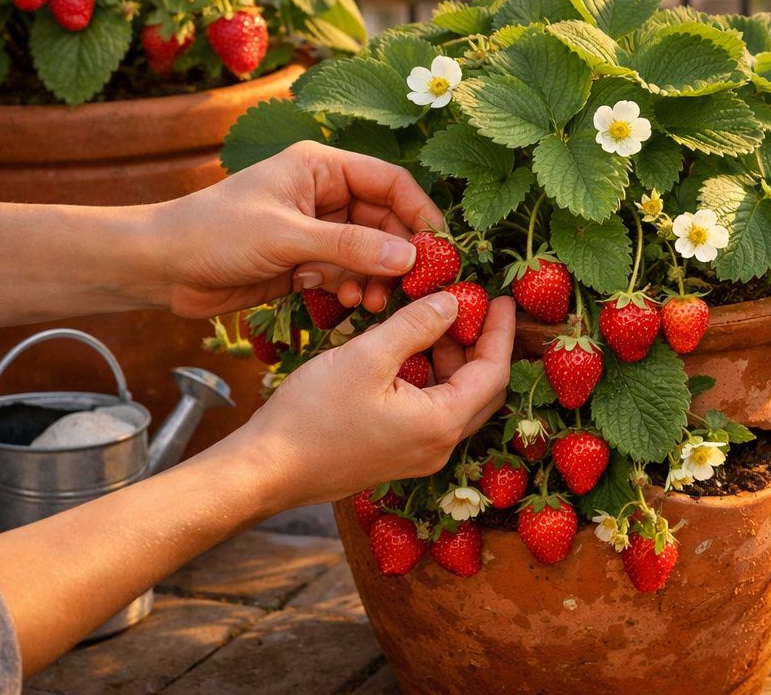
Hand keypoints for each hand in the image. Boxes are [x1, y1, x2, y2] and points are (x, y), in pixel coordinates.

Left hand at [152, 141, 444, 318]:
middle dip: (398, 255)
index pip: (390, 182)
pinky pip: (346, 274)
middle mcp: (325, 195)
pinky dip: (351, 289)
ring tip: (370, 303)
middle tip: (408, 288)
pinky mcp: (305, 261)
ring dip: (375, 278)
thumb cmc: (215, 233)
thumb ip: (350, 247)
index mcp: (322, 168)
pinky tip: (342, 303)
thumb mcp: (287, 237)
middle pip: (385, 222)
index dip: (419, 213)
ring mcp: (316, 229)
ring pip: (369, 253)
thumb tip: (410, 257)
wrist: (160, 267)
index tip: (439, 249)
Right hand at [230, 292, 515, 506]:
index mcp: (442, 423)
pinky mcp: (398, 456)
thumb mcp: (368, 356)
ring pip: (457, 401)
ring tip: (439, 320)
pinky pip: (433, 412)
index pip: (494, 372)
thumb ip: (417, 325)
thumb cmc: (312, 413)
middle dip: (483, 345)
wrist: (266, 470)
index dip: (501, 332)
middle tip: (476, 307)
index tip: (504, 299)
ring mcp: (419, 455)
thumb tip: (453, 302)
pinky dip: (433, 379)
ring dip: (454, 360)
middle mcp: (440, 446)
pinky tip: (413, 351)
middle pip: (482, 390)